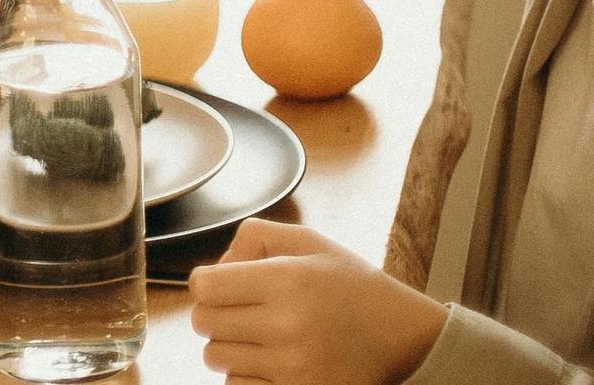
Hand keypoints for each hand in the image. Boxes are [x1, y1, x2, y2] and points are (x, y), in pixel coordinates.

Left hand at [188, 220, 446, 384]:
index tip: (222, 285)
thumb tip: (216, 266)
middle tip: (241, 310)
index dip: (206, 283)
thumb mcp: (310, 242)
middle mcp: (287, 326)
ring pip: (215, 357)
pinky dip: (244, 374)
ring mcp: (293, 366)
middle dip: (214, 313)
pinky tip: (268, 360)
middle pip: (203, 322)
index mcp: (287, 281)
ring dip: (227, 345)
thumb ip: (254, 237)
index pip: (204, 286)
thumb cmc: (353, 287)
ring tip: (257, 335)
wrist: (405, 338)